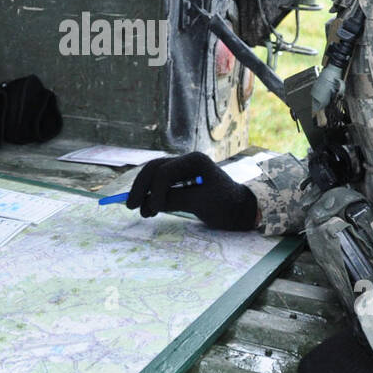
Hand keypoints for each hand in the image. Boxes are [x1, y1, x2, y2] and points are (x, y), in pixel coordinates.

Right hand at [125, 151, 257, 230]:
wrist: (241, 210)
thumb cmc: (226, 206)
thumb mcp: (201, 203)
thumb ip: (175, 199)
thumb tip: (150, 202)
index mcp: (194, 161)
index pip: (165, 172)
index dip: (155, 191)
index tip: (152, 210)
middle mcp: (187, 160)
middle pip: (155, 168)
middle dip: (141, 187)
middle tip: (131, 206)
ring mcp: (183, 169)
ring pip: (155, 175)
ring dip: (145, 191)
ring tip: (140, 211)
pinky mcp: (182, 180)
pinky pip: (161, 183)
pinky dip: (152, 195)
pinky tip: (148, 207)